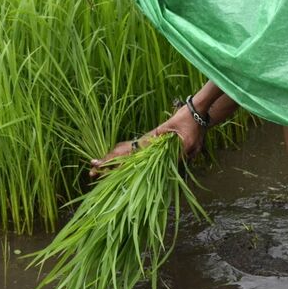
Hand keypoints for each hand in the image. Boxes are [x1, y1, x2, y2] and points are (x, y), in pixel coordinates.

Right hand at [88, 104, 206, 177]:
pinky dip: (124, 161)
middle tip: (91, 174)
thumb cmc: (192, 127)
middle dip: (105, 163)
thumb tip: (169, 170)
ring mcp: (149, 143)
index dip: (110, 160)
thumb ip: (179, 156)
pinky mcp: (154, 145)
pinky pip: (136, 154)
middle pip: (120, 153)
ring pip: (125, 154)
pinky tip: (119, 168)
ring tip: (99, 172)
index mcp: (150, 141)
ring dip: (112, 163)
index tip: (96, 165)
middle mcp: (146, 142)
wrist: (196, 114)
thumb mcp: (188, 143)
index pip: (125, 152)